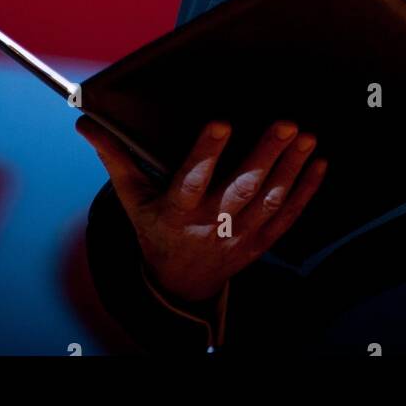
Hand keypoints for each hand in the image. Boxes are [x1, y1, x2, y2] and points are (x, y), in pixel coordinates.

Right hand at [76, 116, 327, 303]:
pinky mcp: (260, 243)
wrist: (178, 283)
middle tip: (286, 124)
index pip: (190, 181)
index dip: (205, 153)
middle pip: (240, 189)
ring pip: (269, 201)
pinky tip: (318, 164)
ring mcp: (239, 237)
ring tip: (306, 137)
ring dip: (290, 169)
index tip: (220, 122)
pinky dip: (305, 192)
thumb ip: (116, 157)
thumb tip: (86, 122)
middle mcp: (209, 225)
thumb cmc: (155, 228)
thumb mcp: (133, 197)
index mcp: (175, 212)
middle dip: (264, 156)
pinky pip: (287, 218)